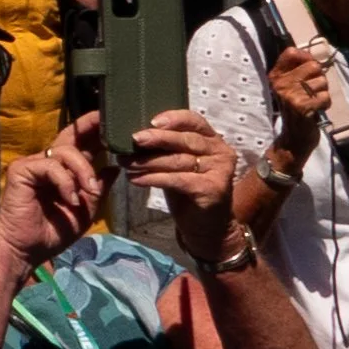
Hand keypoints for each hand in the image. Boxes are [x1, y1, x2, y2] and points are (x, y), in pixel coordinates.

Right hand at [0, 115, 113, 277]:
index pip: (80, 145)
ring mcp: (33, 165)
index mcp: (63, 172)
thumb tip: (114, 167)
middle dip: (89, 126)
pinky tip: (71, 200)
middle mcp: (48, 164)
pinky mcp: (21, 170)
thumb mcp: (85, 211)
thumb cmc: (51, 233)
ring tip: (90, 191)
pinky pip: (51, 166)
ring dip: (83, 170)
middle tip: (105, 121)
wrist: (25, 250)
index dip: (94, 132)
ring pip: (65, 152)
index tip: (114, 126)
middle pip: (70, 135)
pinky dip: (66, 182)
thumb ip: (98, 189)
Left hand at [125, 110, 238, 261]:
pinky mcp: (212, 189)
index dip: (173, 119)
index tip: (151, 121)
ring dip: (149, 161)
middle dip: (157, 139)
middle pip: (185, 140)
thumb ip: (167, 150)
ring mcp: (220, 170)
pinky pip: (177, 180)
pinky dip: (154, 179)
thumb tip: (136, 137)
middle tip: (134, 139)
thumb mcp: (179, 166)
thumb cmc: (189, 194)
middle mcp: (221, 152)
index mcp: (213, 140)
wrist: (207, 229)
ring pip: (179, 161)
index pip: (194, 121)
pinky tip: (136, 180)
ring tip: (127, 163)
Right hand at [268, 44, 330, 160]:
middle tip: (312, 92)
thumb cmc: (295, 111)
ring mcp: (291, 95)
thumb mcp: (289, 88)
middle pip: (313, 65)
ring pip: (322, 81)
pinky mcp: (302, 106)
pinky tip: (316, 110)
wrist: (292, 140)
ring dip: (322, 93)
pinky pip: (324, 96)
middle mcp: (280, 84)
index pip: (291, 52)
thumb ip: (298, 70)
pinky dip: (325, 104)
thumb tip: (313, 55)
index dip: (306, 57)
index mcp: (275, 77)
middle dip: (319, 78)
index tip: (309, 69)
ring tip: (312, 102)